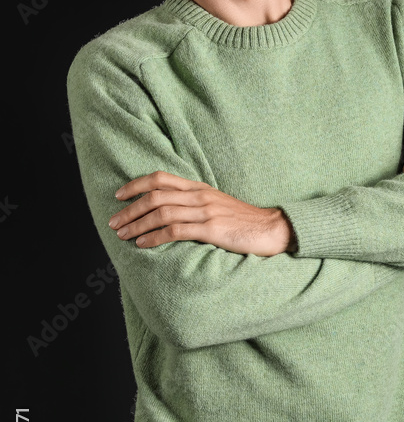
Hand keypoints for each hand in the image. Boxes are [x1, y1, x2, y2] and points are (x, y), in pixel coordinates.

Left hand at [108, 171, 295, 255]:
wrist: (272, 229)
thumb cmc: (243, 221)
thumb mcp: (217, 205)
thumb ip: (194, 204)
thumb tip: (167, 211)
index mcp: (199, 188)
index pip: (161, 178)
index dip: (136, 185)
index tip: (119, 195)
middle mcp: (199, 196)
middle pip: (155, 196)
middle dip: (130, 209)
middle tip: (114, 222)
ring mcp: (205, 212)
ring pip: (161, 213)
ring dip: (137, 224)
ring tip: (123, 234)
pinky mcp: (211, 229)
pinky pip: (175, 231)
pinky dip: (154, 237)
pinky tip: (143, 243)